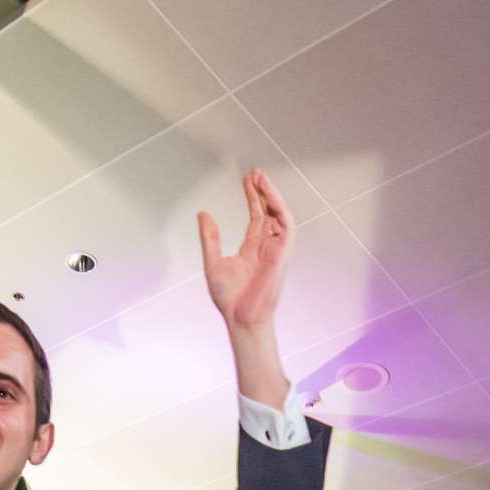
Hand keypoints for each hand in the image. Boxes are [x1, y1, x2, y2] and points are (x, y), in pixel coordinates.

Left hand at [199, 169, 294, 333]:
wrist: (239, 317)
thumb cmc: (230, 298)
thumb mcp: (213, 261)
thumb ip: (210, 237)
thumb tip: (203, 214)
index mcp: (252, 248)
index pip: (256, 216)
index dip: (253, 197)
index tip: (247, 180)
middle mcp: (267, 246)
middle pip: (268, 211)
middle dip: (263, 191)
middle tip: (254, 173)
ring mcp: (276, 249)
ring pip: (279, 215)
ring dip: (272, 196)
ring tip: (260, 178)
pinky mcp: (282, 254)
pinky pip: (287, 226)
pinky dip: (280, 209)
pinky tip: (269, 195)